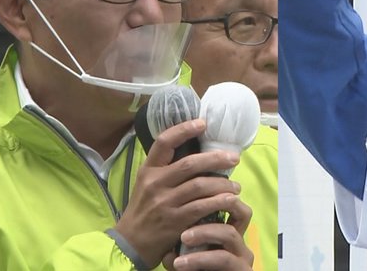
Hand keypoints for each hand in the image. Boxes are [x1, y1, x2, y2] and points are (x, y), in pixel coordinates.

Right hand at [114, 119, 242, 267]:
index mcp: (148, 170)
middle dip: (216, 159)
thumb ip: (166, 169)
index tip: (203, 123)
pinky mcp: (174, 221)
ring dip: (222, 184)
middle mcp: (155, 183)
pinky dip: (219, 202)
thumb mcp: (146, 184)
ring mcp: (165, 202)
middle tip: (234, 157)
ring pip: (200, 186)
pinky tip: (230, 201)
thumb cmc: (143, 210)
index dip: (184, 129)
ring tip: (235, 186)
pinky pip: (201, 207)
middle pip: (190, 164)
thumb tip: (196, 152)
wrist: (130, 244)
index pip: (164, 142)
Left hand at [161, 197, 253, 270]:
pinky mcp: (242, 270)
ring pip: (229, 233)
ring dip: (205, 233)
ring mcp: (242, 256)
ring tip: (184, 237)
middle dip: (216, 204)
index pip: (229, 201)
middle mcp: (239, 240)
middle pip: (240, 210)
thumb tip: (165, 243)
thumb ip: (177, 246)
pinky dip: (201, 259)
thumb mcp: (182, 258)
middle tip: (191, 203)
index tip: (190, 186)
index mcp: (226, 229)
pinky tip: (180, 264)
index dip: (215, 191)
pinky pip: (224, 259)